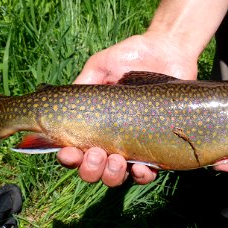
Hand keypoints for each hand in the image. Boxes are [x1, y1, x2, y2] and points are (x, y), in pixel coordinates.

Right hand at [57, 33, 198, 186]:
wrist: (167, 51)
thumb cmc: (130, 57)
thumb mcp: (99, 66)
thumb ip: (82, 83)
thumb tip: (60, 106)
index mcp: (95, 122)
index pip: (76, 149)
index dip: (69, 157)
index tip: (69, 152)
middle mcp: (112, 137)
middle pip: (93, 168)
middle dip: (90, 169)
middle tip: (96, 154)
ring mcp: (135, 144)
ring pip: (118, 175)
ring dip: (112, 175)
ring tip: (116, 160)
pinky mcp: (158, 146)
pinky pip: (148, 172)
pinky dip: (142, 176)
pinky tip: (141, 168)